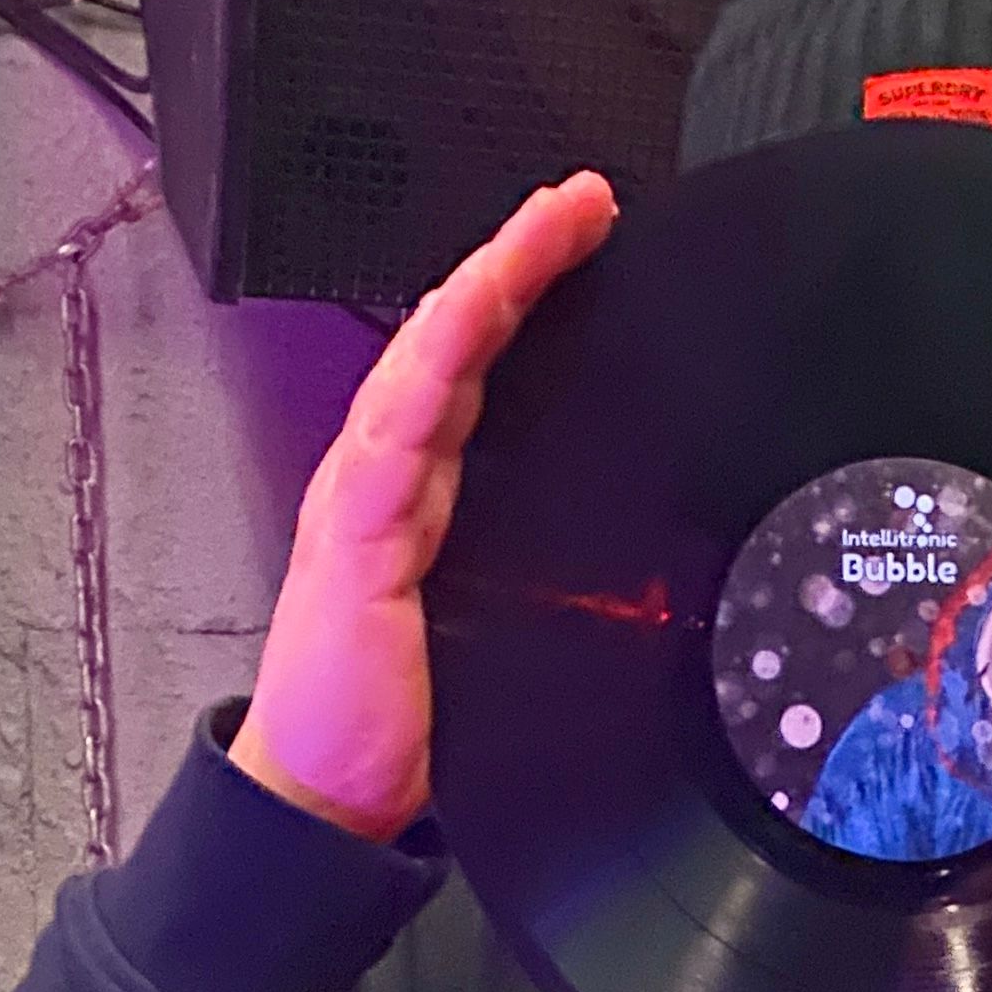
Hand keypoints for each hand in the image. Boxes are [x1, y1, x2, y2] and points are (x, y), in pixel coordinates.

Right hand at [230, 172, 616, 838]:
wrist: (327, 791)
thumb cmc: (410, 718)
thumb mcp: (514, 629)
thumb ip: (565, 578)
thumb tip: (664, 564)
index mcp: (430, 487)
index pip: (484, 362)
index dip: (531, 290)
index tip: (593, 233)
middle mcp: (391, 474)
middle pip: (453, 339)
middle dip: (516, 259)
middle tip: (584, 199)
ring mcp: (363, 501)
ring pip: (421, 367)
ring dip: (479, 292)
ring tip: (534, 234)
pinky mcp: (348, 547)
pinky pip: (386, 447)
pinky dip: (420, 383)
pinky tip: (456, 329)